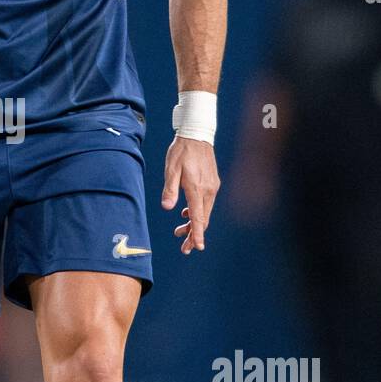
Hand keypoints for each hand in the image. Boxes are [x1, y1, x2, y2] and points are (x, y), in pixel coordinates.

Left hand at [161, 136, 219, 253]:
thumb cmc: (181, 151)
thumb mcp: (171, 169)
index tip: (198, 247)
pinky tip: (186, 213)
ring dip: (194, 223)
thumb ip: (170, 189)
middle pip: (203, 218)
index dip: (197, 234)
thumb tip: (167, 207)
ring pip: (205, 212)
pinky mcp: (212, 182)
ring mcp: (212, 186)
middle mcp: (208, 190)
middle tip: (184, 247)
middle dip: (194, 234)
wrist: (197, 134)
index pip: (198, 217)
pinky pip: (206, 202)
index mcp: (196, 188)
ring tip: (180, 230)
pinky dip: (197, 211)